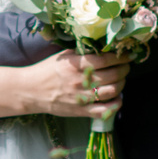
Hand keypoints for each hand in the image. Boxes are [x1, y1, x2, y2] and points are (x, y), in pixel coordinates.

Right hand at [8, 50, 134, 119]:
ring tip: (121, 80)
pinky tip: (118, 99)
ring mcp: (81, 97)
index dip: (120, 57)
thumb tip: (104, 47)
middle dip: (124, 70)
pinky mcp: (80, 111)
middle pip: (112, 76)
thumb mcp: (63, 56)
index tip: (127, 55)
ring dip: (122, 85)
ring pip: (111, 92)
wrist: (29, 91)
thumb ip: (82, 53)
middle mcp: (80, 81)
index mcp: (75, 65)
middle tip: (126, 66)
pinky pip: (103, 111)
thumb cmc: (47, 70)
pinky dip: (115, 105)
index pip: (105, 60)